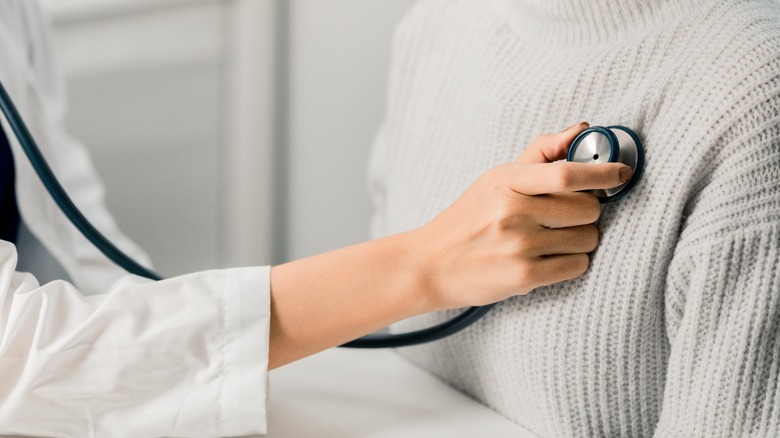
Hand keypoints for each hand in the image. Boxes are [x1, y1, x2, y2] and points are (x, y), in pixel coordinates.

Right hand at [413, 122, 633, 309]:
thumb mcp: (495, 179)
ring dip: (580, 239)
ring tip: (552, 240)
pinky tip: (548, 258)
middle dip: (587, 213)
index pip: (568, 173)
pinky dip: (571, 262)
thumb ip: (540, 154)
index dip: (603, 172)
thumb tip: (582, 128)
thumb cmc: (468, 219)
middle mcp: (513, 212)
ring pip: (587, 239)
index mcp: (507, 181)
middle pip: (588, 209)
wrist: (430, 264)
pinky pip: (577, 266)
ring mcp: (518, 246)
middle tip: (567, 216)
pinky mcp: (523, 276)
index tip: (621, 173)